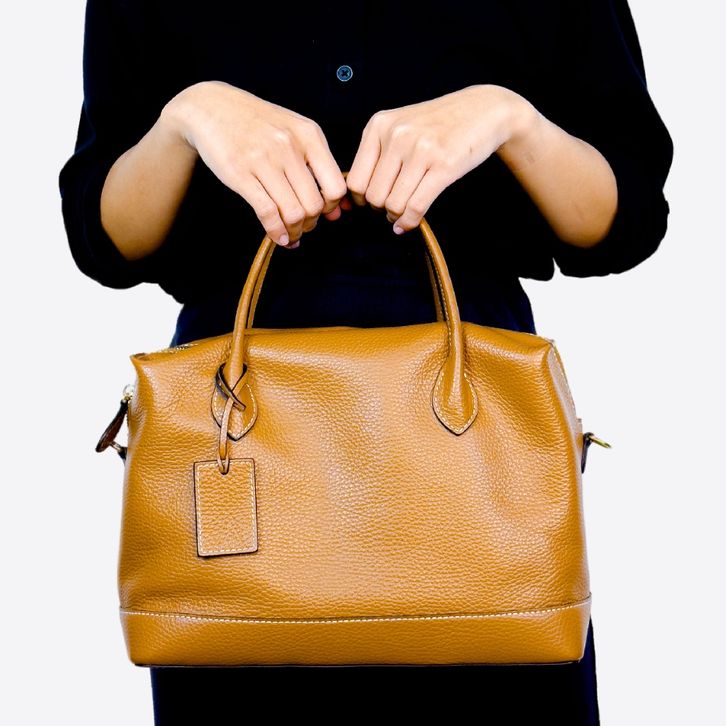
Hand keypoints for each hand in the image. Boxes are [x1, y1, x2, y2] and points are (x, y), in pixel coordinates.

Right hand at [164, 80, 347, 247]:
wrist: (212, 107)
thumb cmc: (258, 124)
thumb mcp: (294, 133)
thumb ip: (317, 168)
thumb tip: (336, 213)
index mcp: (309, 135)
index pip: (336, 186)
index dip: (330, 208)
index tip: (320, 213)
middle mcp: (290, 146)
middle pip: (315, 205)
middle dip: (310, 224)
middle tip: (302, 227)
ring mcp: (264, 159)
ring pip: (293, 212)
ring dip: (294, 232)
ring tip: (289, 234)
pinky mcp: (240, 173)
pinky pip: (267, 212)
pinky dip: (275, 231)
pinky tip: (277, 236)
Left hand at [345, 84, 534, 233]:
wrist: (483, 110)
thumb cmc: (437, 125)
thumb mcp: (399, 128)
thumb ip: (376, 155)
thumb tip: (354, 198)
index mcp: (379, 126)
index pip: (355, 180)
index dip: (361, 199)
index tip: (373, 202)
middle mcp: (396, 135)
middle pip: (372, 196)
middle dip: (380, 209)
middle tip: (392, 207)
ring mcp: (420, 150)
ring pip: (392, 204)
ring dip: (396, 216)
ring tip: (403, 211)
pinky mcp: (443, 165)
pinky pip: (416, 206)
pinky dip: (410, 222)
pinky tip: (409, 224)